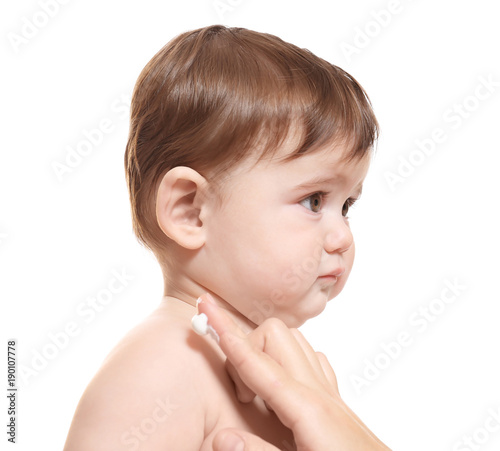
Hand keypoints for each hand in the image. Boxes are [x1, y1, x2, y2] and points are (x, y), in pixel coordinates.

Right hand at [197, 294, 390, 450]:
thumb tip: (220, 436)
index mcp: (306, 408)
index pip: (256, 361)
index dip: (226, 333)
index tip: (207, 306)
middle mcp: (318, 391)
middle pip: (275, 336)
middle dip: (246, 345)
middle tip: (239, 390)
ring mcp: (328, 392)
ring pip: (293, 341)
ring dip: (265, 352)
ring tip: (254, 390)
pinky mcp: (334, 399)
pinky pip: (309, 360)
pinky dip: (287, 361)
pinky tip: (280, 387)